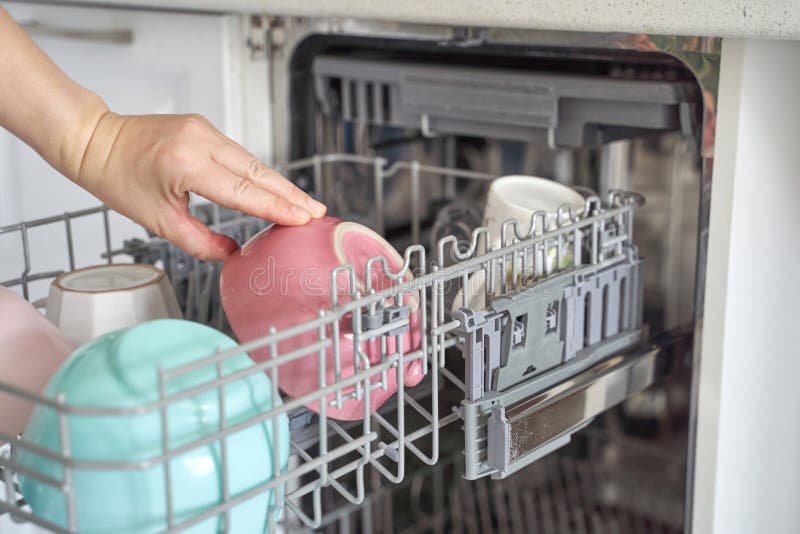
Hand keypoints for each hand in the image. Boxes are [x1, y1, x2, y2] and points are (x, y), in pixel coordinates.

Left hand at [76, 112, 326, 260]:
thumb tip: (233, 254)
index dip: (276, 207)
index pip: (243, 190)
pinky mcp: (203, 127)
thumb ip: (198, 241)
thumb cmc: (117, 177)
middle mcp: (199, 141)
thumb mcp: (156, 220)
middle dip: (289, 194)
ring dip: (278, 183)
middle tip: (317, 211)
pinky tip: (275, 187)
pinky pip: (239, 153)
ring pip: (252, 160)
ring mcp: (203, 130)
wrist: (94, 139)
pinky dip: (259, 172)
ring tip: (303, 204)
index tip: (302, 218)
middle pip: (257, 171)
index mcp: (186, 165)